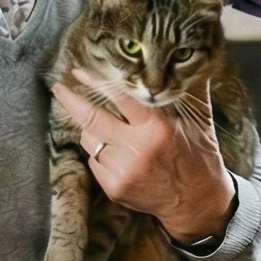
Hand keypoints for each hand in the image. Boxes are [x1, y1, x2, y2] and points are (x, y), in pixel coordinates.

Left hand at [52, 76, 236, 244]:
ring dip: (92, 129)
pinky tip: (117, 153)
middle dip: (71, 101)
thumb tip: (187, 59)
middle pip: (92, 120)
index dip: (97, 82)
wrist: (196, 201)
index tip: (80, 72)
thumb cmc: (199, 155)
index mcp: (158, 127)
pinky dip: (99, 153)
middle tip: (59, 88)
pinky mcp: (114, 188)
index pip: (120, 97)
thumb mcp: (201, 120)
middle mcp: (137, 149)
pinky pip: (94, 161)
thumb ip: (191, 89)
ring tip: (108, 128)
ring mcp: (123, 171)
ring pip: (90, 140)